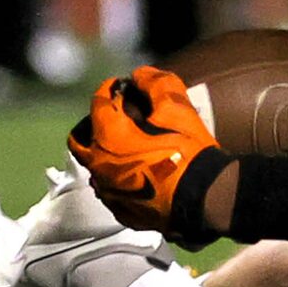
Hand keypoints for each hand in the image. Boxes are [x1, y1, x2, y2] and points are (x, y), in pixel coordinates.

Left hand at [69, 67, 231, 243]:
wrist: (207, 198)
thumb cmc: (189, 152)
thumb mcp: (177, 108)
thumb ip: (156, 84)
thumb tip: (141, 74)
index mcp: (108, 138)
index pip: (97, 104)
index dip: (109, 89)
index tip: (121, 86)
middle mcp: (99, 167)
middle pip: (80, 140)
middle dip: (94, 125)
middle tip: (116, 118)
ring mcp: (110, 193)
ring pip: (96, 168)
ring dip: (107, 154)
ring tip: (131, 147)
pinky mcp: (124, 212)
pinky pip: (113, 191)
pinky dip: (120, 178)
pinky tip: (140, 174)